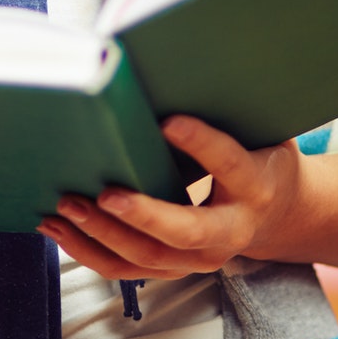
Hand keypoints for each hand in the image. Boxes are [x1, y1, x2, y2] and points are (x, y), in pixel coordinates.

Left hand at [38, 115, 301, 281]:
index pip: (229, 164)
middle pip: (185, 231)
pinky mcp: (174, 268)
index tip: (168, 121)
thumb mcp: (259, 131)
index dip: (201, 144)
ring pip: (147, 258)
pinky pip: (126, 269)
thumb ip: (228, 111)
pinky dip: (88, 251)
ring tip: (66, 206)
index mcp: (256, 186)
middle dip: (142, 214)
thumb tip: (176, 70)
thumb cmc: (259, 157)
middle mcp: (231, 231)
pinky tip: (59, 229)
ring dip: (102, 234)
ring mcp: (201, 257)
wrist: (278, 213)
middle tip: (104, 193)